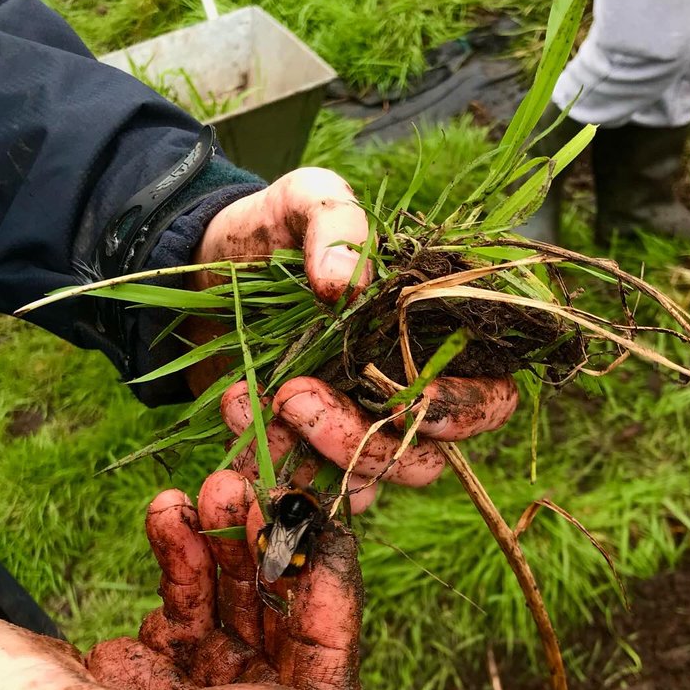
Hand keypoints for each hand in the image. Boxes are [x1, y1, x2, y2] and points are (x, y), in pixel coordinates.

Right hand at [0, 472, 363, 689]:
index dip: (323, 636)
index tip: (323, 542)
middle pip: (275, 671)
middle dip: (272, 577)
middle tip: (262, 492)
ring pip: (235, 630)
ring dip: (230, 555)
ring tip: (212, 486)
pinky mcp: (137, 686)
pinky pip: (188, 615)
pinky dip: (185, 560)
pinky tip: (170, 511)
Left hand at [188, 168, 519, 507]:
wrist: (201, 264)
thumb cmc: (274, 229)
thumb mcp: (305, 200)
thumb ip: (336, 221)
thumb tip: (345, 281)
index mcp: (435, 339)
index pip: (488, 399)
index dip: (464, 413)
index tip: (409, 404)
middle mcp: (405, 396)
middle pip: (424, 459)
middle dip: (363, 441)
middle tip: (295, 396)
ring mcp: (353, 431)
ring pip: (366, 482)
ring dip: (314, 455)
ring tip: (256, 398)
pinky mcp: (299, 454)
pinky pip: (301, 489)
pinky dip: (270, 466)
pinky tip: (234, 407)